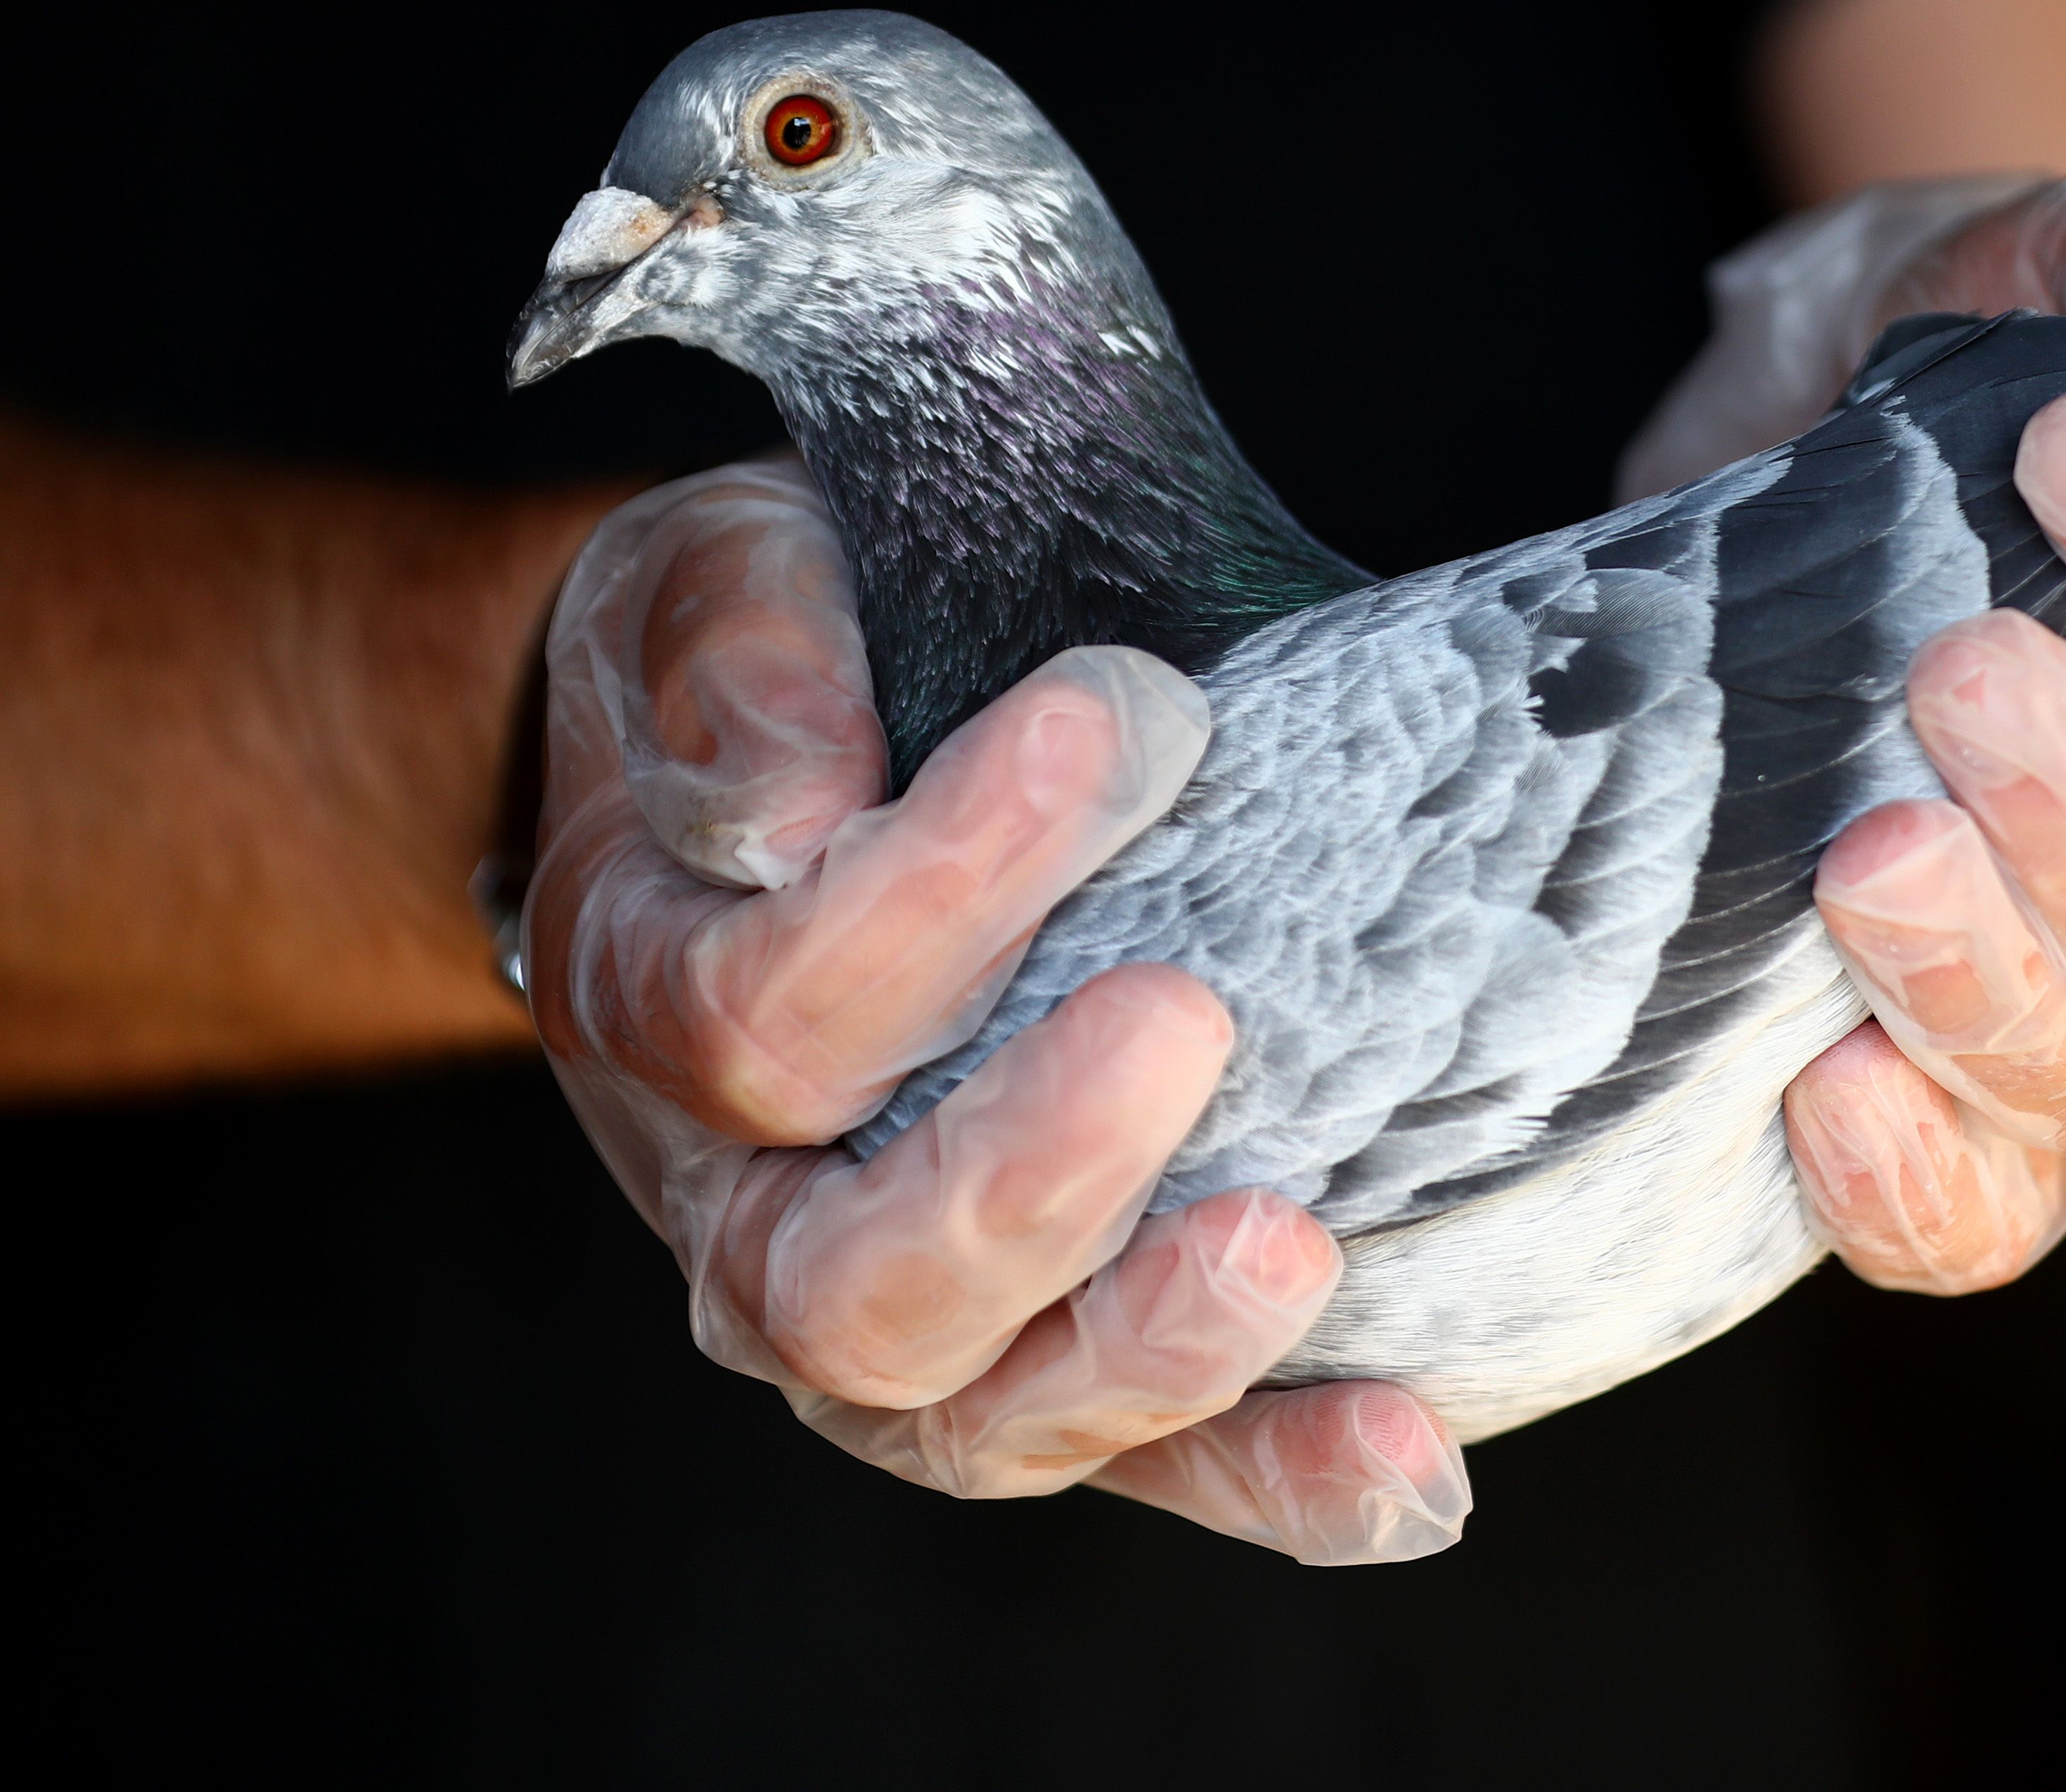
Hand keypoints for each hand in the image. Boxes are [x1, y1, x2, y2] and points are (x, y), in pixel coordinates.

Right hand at [527, 459, 1466, 1562]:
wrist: (755, 766)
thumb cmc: (766, 659)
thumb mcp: (721, 586)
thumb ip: (738, 661)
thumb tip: (791, 800)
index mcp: (650, 997)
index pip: (760, 1013)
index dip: (931, 890)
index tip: (1104, 723)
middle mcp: (744, 1201)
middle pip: (845, 1281)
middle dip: (1022, 1168)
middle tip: (1184, 1016)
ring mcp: (888, 1308)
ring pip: (973, 1414)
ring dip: (1146, 1352)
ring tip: (1291, 1252)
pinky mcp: (1033, 1356)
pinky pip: (1141, 1464)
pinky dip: (1271, 1480)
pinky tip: (1413, 1459)